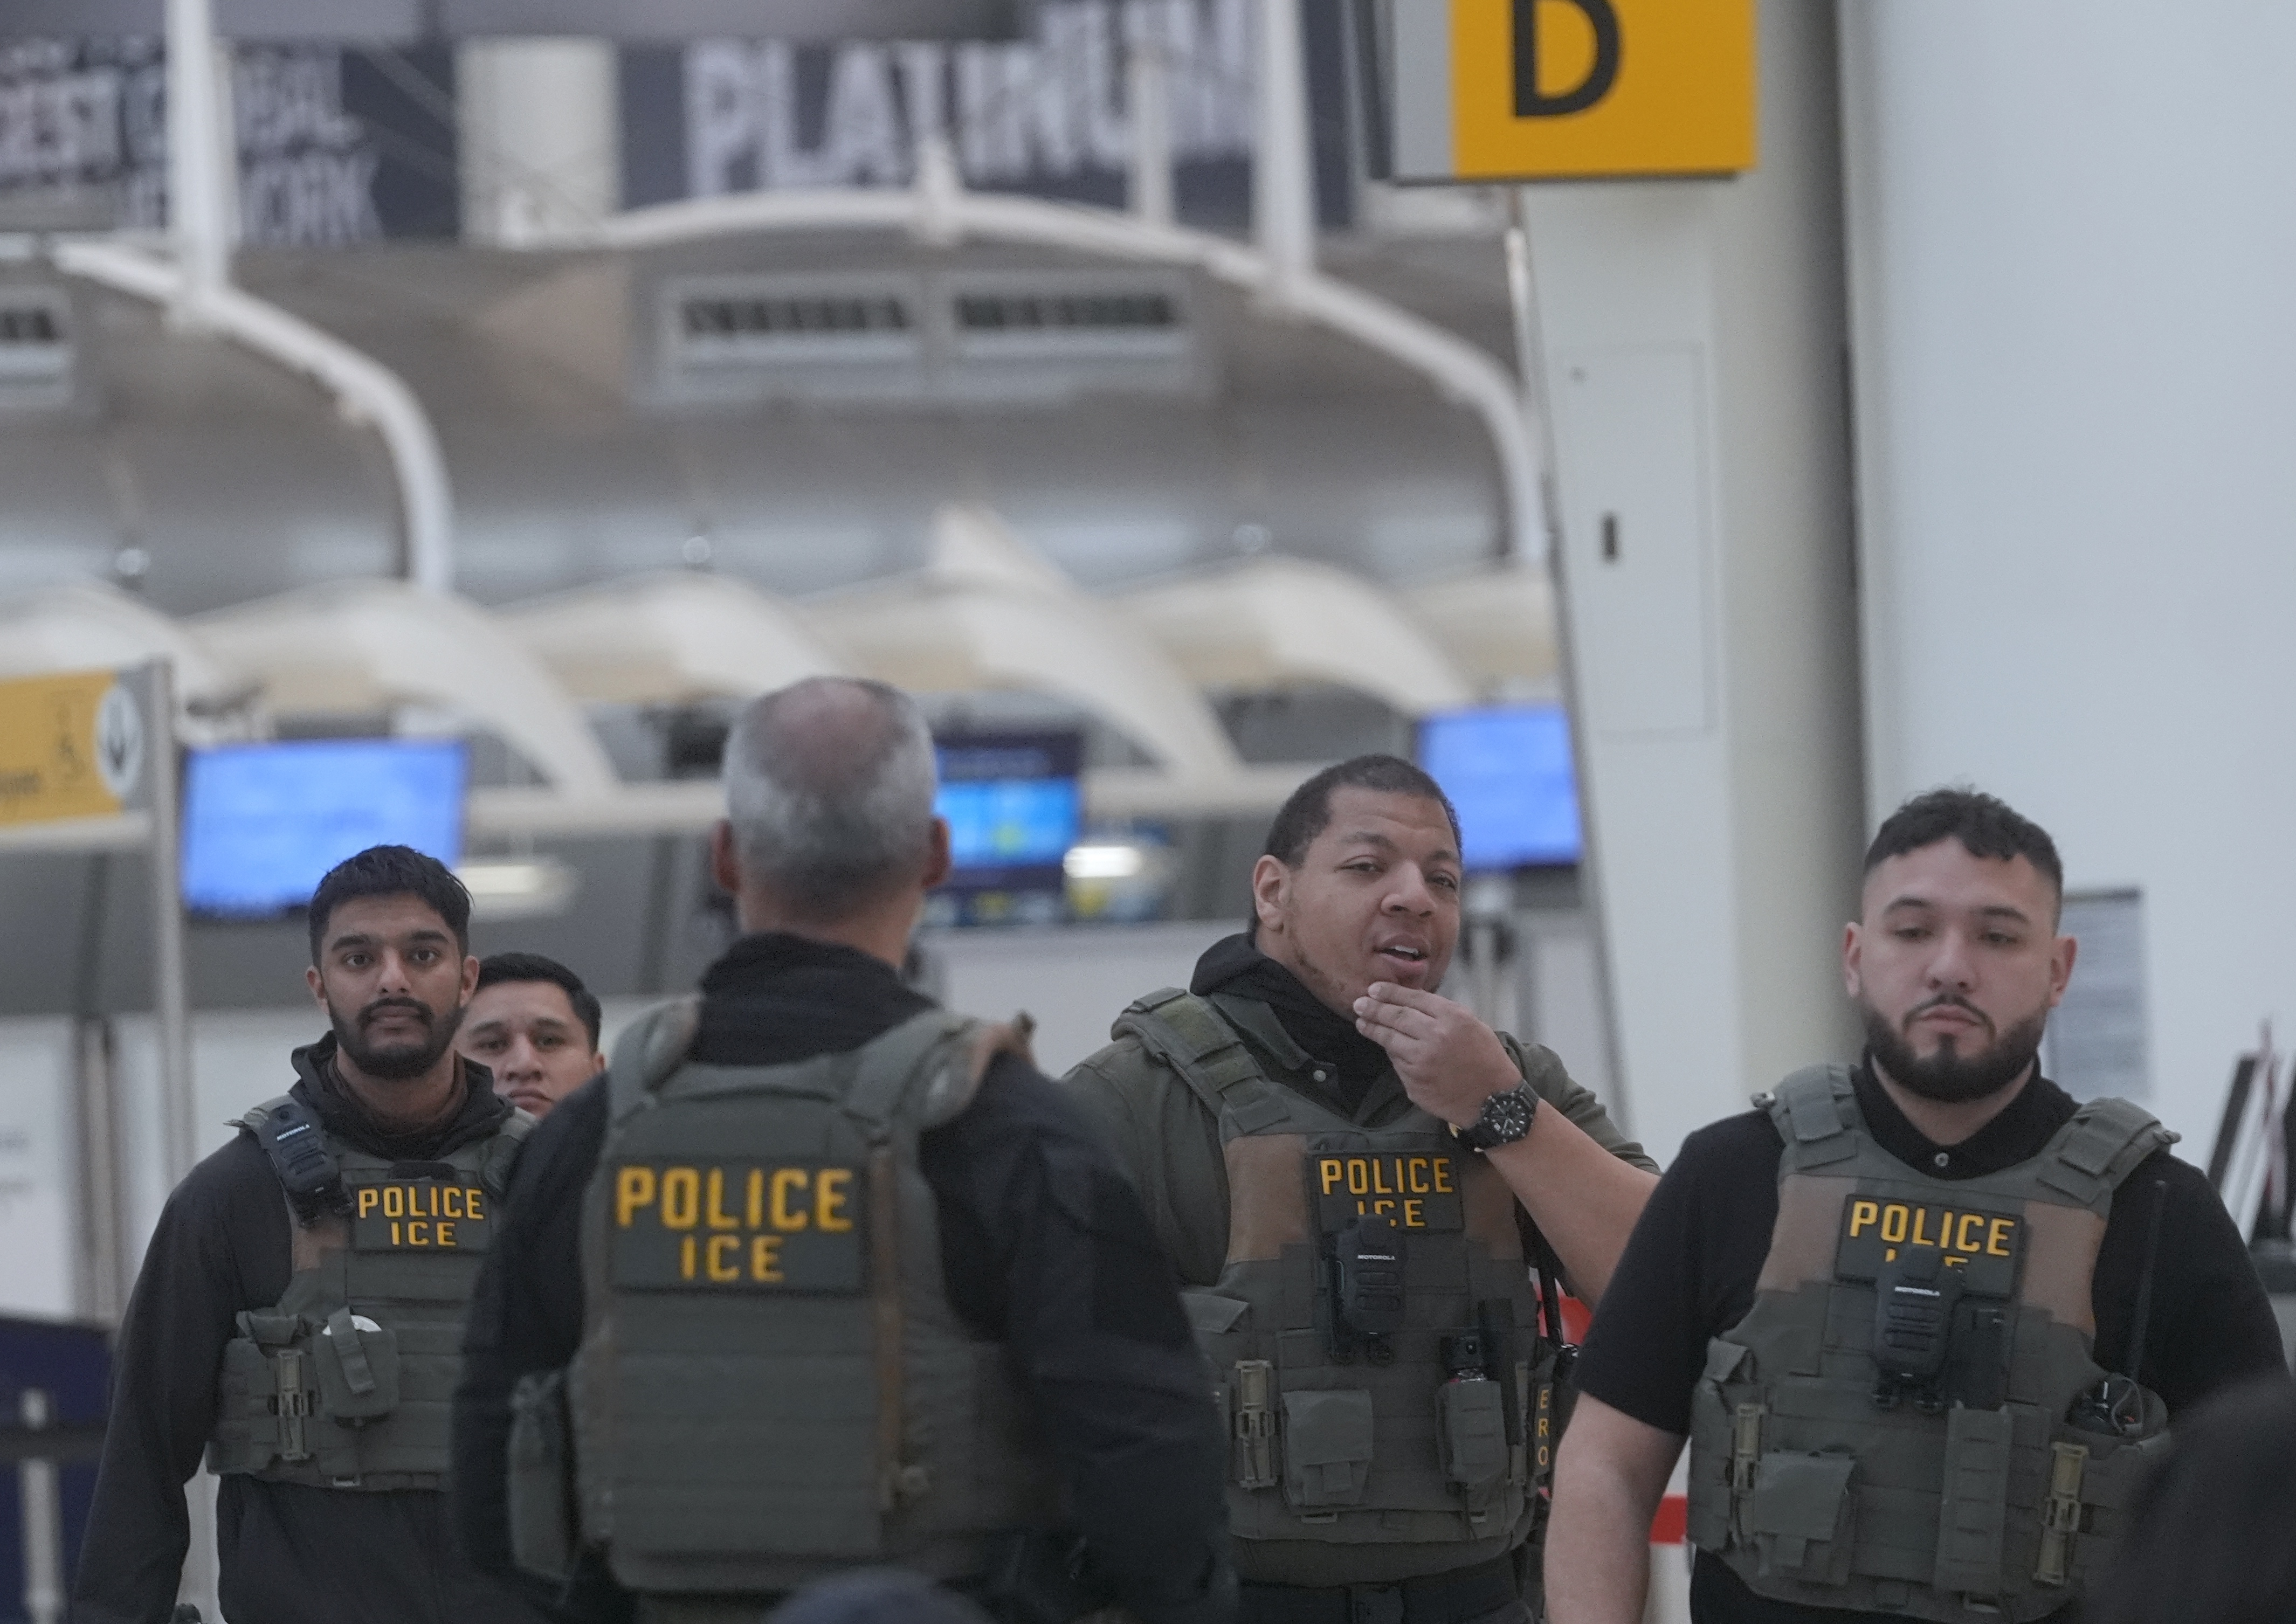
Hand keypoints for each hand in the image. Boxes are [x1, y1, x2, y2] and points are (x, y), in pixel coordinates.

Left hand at [1352, 983, 1520, 1128]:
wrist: (1494, 1100)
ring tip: (1362, 1022)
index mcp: (1453, 1019)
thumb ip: (1442, 1012)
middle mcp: (1435, 1038)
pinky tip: (1386, 1047)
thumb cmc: (1485, 1059)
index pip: (1413, 999)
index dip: (1390, 992)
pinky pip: (1397, 1063)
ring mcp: (1422, 1062)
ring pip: (1390, 1041)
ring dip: (1373, 1030)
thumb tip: (1409, 1001)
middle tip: (1359, 1003)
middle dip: (1374, 1008)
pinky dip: (1391, 1053)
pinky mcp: (1414, 1083)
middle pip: (1396, 1017)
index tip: (1374, 989)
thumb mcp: (1472, 1024)